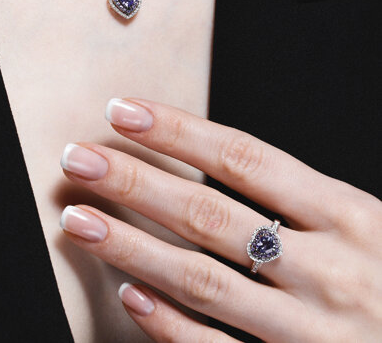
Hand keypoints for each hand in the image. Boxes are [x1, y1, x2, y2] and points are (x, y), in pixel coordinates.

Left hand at [59, 98, 381, 341]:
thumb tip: (216, 162)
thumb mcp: (366, 221)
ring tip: (79, 219)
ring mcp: (311, 329)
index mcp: (346, 213)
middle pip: (209, 215)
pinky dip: (171, 327)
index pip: (242, 158)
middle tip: (80, 159)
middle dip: (136, 182)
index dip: (177, 132)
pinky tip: (129, 297)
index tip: (124, 111)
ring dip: (131, 248)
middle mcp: (326, 267)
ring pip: (201, 281)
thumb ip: (301, 196)